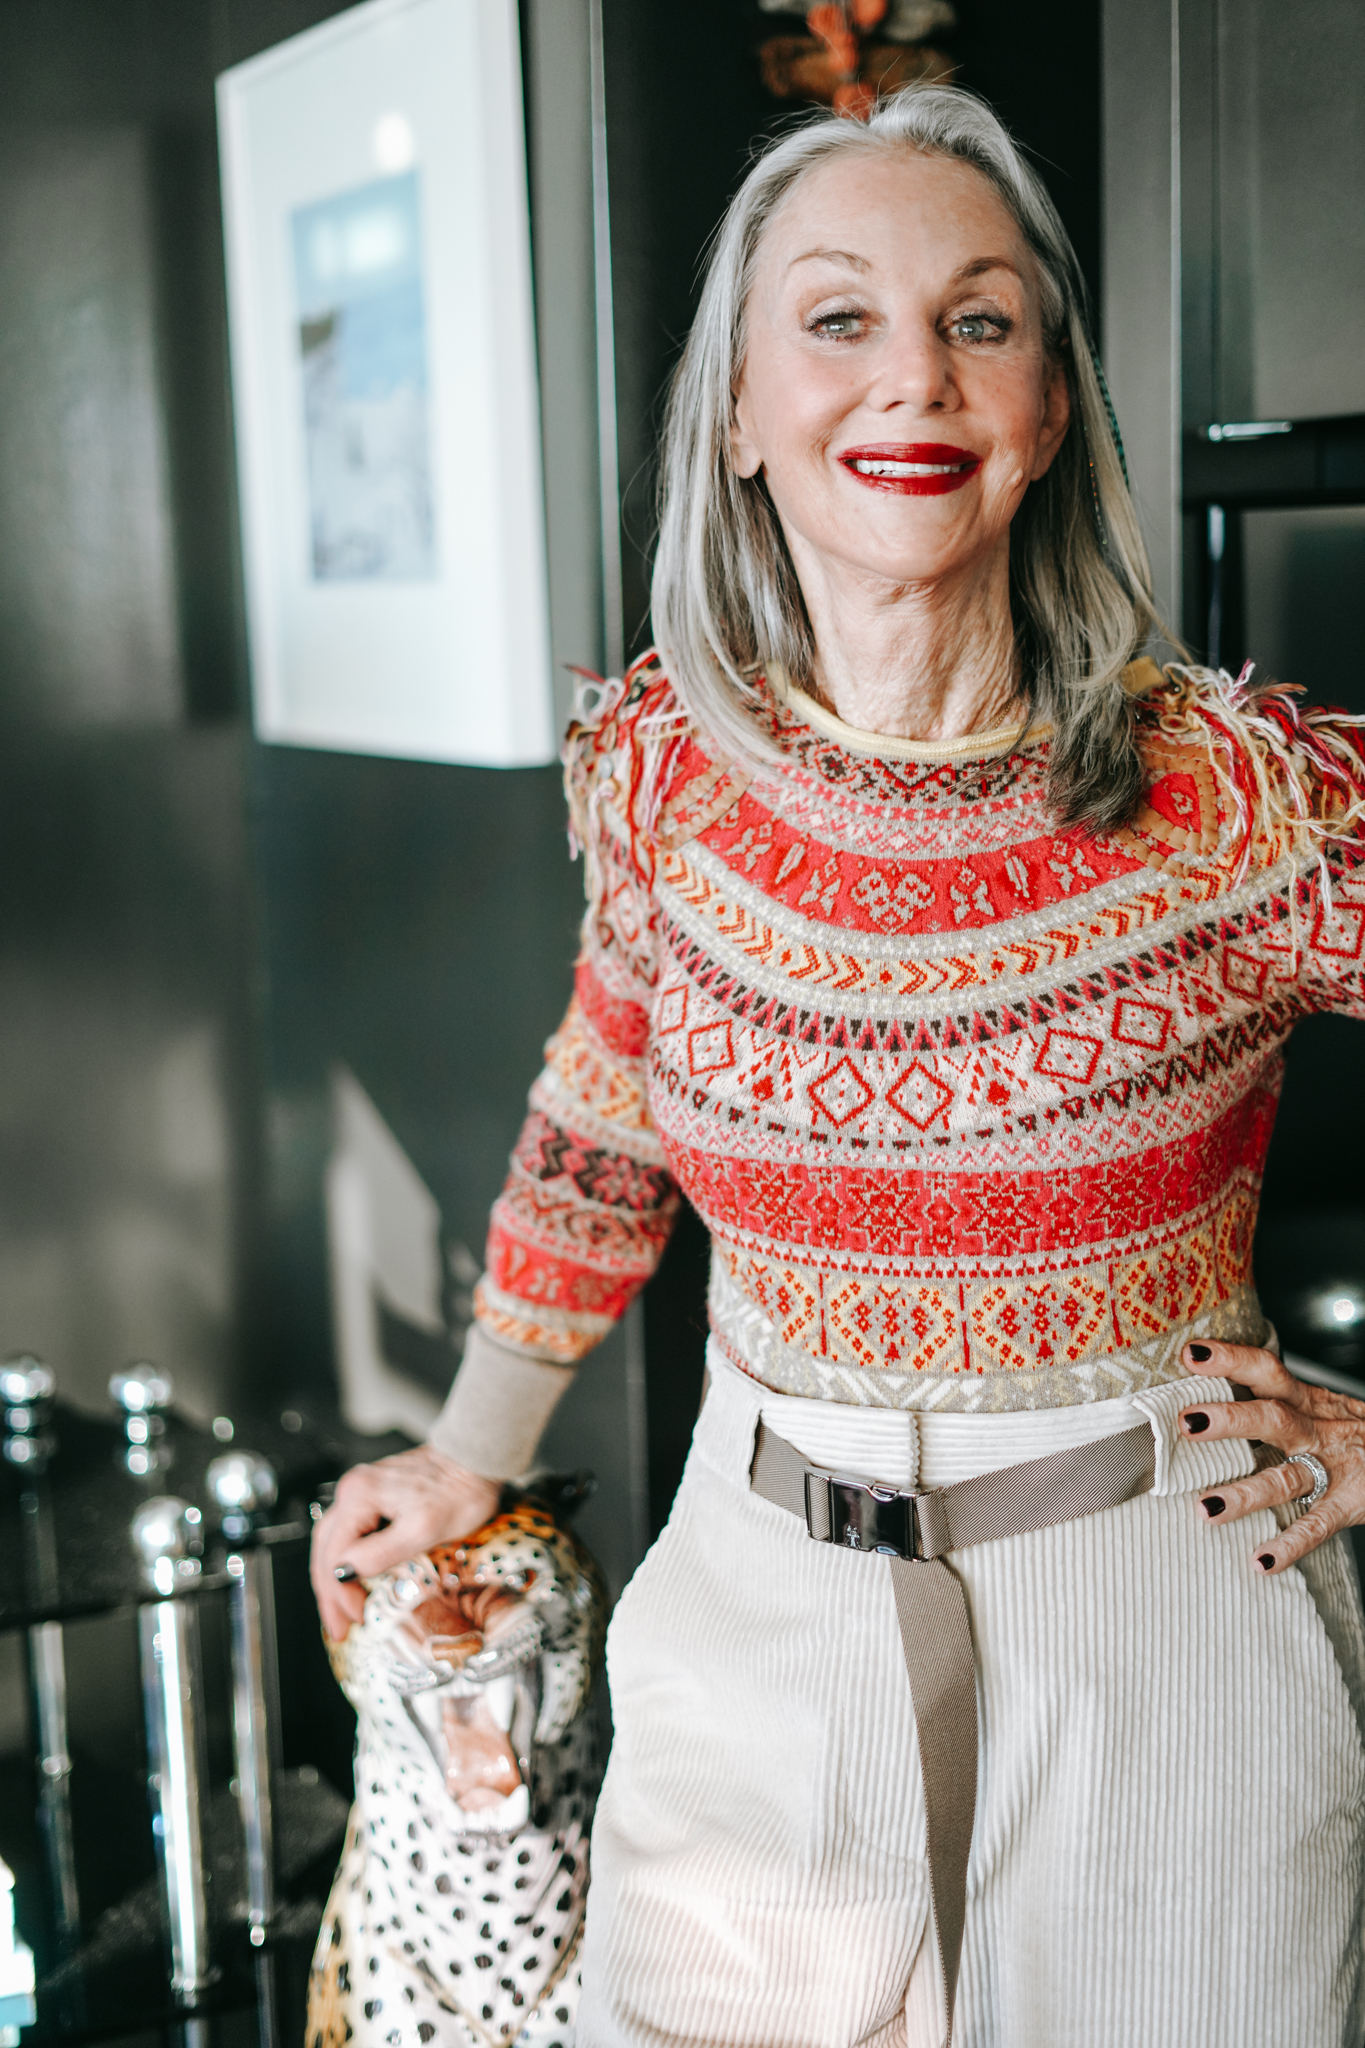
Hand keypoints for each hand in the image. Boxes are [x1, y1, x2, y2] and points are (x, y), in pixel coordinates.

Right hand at [309, 1444, 501, 1639]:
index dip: (340, 1592)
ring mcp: (364, 1491)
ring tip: (340, 1611)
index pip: (333, 1554)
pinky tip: (354, 1578)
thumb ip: (380, 1552)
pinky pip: (351, 1532)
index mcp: (359, 1495)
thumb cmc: (460, 1490)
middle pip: (326, 1548)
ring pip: (334, 1541)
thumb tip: (345, 1573)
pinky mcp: (377, 1496)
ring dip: (334, 1578)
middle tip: (338, 1627)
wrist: (478, 1457)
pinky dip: (348, 1560)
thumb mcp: (424, 1529)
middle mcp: (354, 1489)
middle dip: (329, 1592)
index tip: (355, 1618)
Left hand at [1178, 1342, 1364, 1574]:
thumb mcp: (1325, 1408)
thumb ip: (1281, 1402)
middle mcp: (1319, 1431)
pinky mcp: (1350, 1505)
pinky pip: (1317, 1526)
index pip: (1269, 1371)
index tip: (1190, 1354)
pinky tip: (1262, 1562)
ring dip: (1246, 1494)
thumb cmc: (1358, 1434)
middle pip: (1274, 1418)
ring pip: (1287, 1479)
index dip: (1232, 1360)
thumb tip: (1212, 1397)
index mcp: (1309, 1402)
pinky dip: (1290, 1545)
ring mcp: (1335, 1469)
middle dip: (1231, 1419)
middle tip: (1187, 1422)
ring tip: (1206, 1508)